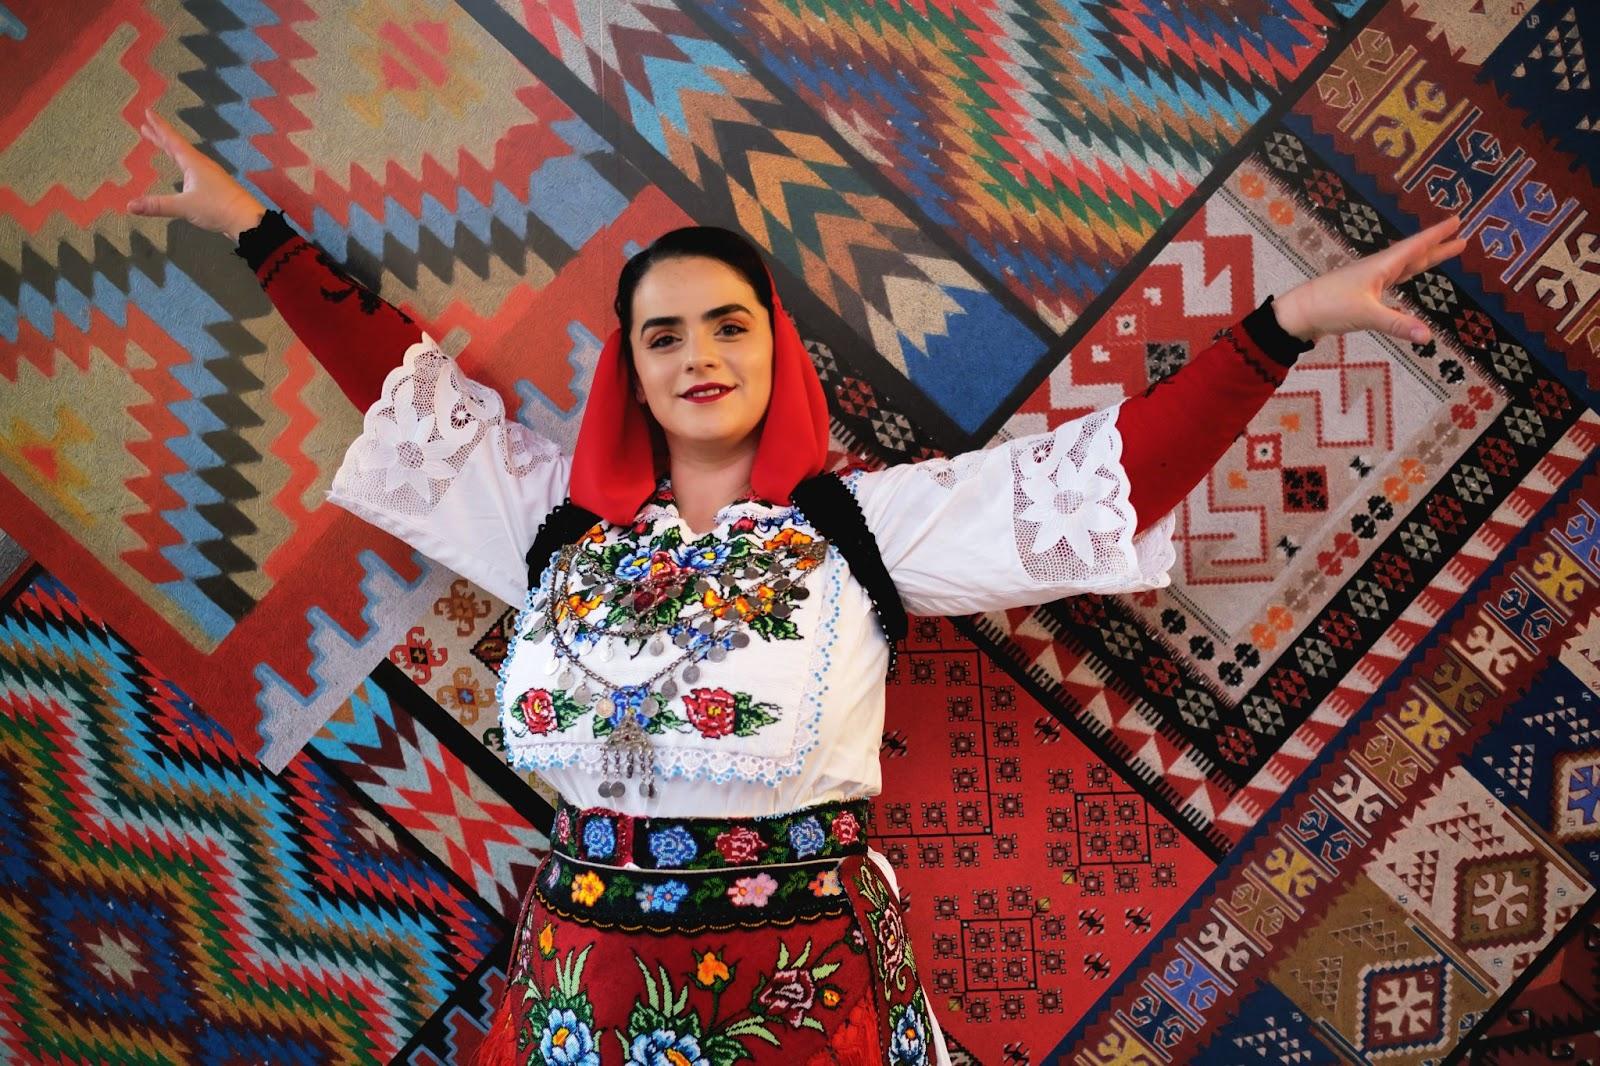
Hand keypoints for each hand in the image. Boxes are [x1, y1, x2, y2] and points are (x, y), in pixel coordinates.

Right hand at [126, 107, 266, 240]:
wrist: (247, 220)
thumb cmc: (217, 208)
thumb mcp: (184, 206)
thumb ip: (157, 205)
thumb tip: (130, 205)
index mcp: (193, 162)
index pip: (172, 139)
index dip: (159, 126)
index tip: (148, 112)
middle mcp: (201, 164)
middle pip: (177, 145)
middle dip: (160, 135)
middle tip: (146, 124)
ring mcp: (208, 174)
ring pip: (184, 156)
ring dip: (170, 147)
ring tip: (158, 141)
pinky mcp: (214, 186)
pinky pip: (191, 167)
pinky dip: (180, 162)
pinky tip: (182, 168)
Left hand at [1271, 215, 1468, 344]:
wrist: (1298, 313)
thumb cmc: (1330, 307)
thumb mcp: (1367, 315)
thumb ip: (1398, 325)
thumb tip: (1428, 336)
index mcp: (1382, 266)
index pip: (1416, 246)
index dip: (1437, 235)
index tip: (1456, 220)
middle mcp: (1378, 269)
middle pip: (1414, 255)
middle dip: (1438, 246)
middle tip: (1461, 236)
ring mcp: (1370, 280)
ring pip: (1404, 266)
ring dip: (1425, 258)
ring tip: (1445, 251)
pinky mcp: (1362, 292)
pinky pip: (1392, 279)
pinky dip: (1406, 274)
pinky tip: (1408, 275)